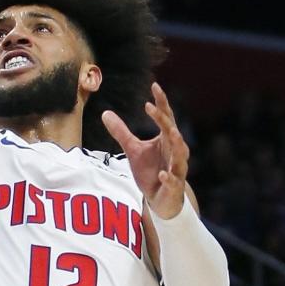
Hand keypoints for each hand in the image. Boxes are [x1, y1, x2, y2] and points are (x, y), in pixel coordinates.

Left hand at [102, 82, 188, 217]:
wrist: (160, 199)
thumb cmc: (150, 171)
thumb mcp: (133, 150)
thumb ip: (121, 132)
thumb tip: (105, 113)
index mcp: (166, 139)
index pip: (166, 117)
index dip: (161, 102)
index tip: (154, 86)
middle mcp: (175, 151)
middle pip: (172, 131)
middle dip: (164, 119)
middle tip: (152, 107)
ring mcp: (176, 168)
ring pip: (180, 154)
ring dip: (176, 144)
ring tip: (172, 133)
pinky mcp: (173, 185)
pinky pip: (172, 180)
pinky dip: (168, 177)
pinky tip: (162, 174)